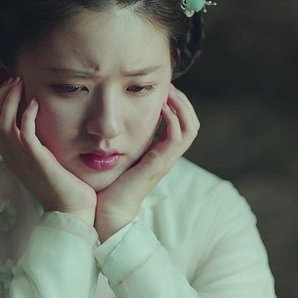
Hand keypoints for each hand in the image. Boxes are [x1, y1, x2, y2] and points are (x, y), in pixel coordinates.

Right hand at [0, 77, 96, 224]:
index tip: (11, 86)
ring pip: (1, 124)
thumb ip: (38, 144)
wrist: (73, 210)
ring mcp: (22, 160)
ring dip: (10, 100)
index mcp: (12, 157)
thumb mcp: (45, 162)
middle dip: (1, 96)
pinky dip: (26, 115)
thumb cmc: (64, 186)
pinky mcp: (37, 160)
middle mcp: (12, 158)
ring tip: (21, 84)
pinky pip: (24, 133)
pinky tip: (35, 103)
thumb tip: (41, 124)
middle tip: (14, 79)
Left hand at [94, 85, 199, 239]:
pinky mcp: (159, 164)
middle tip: (169, 85)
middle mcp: (166, 156)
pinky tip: (162, 108)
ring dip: (182, 106)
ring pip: (190, 128)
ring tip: (170, 91)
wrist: (107, 213)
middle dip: (183, 101)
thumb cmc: (107, 187)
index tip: (163, 87)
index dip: (177, 104)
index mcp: (159, 153)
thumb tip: (106, 120)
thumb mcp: (115, 156)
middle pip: (191, 123)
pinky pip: (177, 138)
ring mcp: (165, 160)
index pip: (181, 123)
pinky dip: (173, 120)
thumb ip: (118, 140)